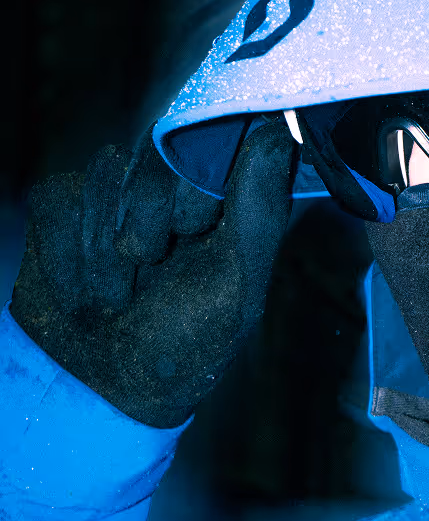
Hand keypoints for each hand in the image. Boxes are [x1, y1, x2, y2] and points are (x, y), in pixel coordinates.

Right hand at [10, 114, 293, 427]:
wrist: (104, 388)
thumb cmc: (186, 341)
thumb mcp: (239, 286)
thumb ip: (260, 212)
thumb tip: (276, 132)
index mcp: (225, 201)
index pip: (220, 138)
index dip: (202, 182)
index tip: (195, 229)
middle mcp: (173, 187)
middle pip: (161, 151)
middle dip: (155, 221)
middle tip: (156, 268)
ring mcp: (116, 193)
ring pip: (110, 174)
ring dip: (111, 254)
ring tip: (121, 297)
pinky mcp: (63, 205)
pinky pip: (60, 199)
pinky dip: (68, 259)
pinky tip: (83, 295)